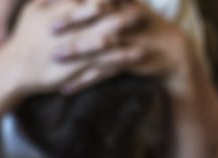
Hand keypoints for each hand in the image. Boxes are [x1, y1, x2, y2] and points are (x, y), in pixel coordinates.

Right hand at [0, 0, 143, 94]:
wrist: (14, 69)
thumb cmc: (23, 38)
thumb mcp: (33, 9)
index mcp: (63, 9)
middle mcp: (73, 26)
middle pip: (106, 12)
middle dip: (125, 8)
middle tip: (141, 7)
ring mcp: (78, 45)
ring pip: (111, 34)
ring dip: (129, 30)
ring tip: (144, 26)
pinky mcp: (81, 65)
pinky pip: (107, 59)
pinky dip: (123, 55)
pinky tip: (137, 53)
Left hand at [55, 1, 199, 93]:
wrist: (170, 50)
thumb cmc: (139, 26)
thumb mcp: (124, 7)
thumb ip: (100, 2)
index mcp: (122, 3)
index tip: (46, 0)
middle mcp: (126, 18)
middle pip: (98, 17)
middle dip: (74, 21)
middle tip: (50, 28)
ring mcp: (130, 40)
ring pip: (100, 45)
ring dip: (76, 52)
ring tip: (53, 57)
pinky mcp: (130, 62)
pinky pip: (104, 72)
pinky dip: (84, 81)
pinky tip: (65, 88)